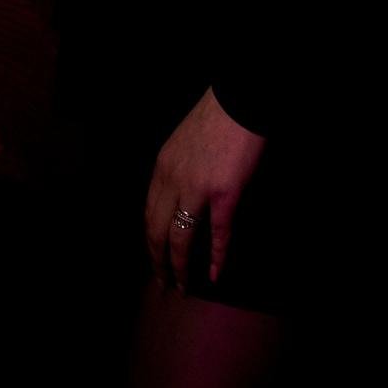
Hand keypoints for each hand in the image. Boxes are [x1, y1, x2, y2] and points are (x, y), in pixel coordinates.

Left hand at [144, 87, 266, 295]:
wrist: (238, 101)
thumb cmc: (215, 118)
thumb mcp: (182, 144)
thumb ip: (177, 171)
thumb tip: (180, 199)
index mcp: (162, 168)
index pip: (148, 214)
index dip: (149, 241)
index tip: (153, 258)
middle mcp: (173, 180)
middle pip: (157, 231)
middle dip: (158, 261)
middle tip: (163, 283)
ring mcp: (198, 188)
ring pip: (181, 238)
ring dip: (180, 266)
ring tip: (183, 286)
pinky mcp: (224, 193)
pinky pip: (218, 233)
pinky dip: (217, 257)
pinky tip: (215, 275)